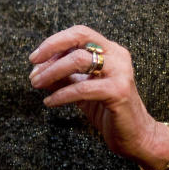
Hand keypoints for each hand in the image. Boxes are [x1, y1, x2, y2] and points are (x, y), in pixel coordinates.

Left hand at [28, 25, 167, 165]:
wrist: (135, 136)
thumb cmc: (107, 110)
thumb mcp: (80, 89)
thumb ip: (63, 77)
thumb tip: (35, 71)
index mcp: (110, 50)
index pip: (79, 33)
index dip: (54, 41)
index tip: (34, 58)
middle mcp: (118, 56)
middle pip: (79, 38)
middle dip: (51, 50)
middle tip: (32, 69)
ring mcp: (120, 72)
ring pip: (78, 60)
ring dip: (52, 72)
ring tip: (36, 85)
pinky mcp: (119, 92)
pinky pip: (82, 88)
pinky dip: (61, 94)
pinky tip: (49, 102)